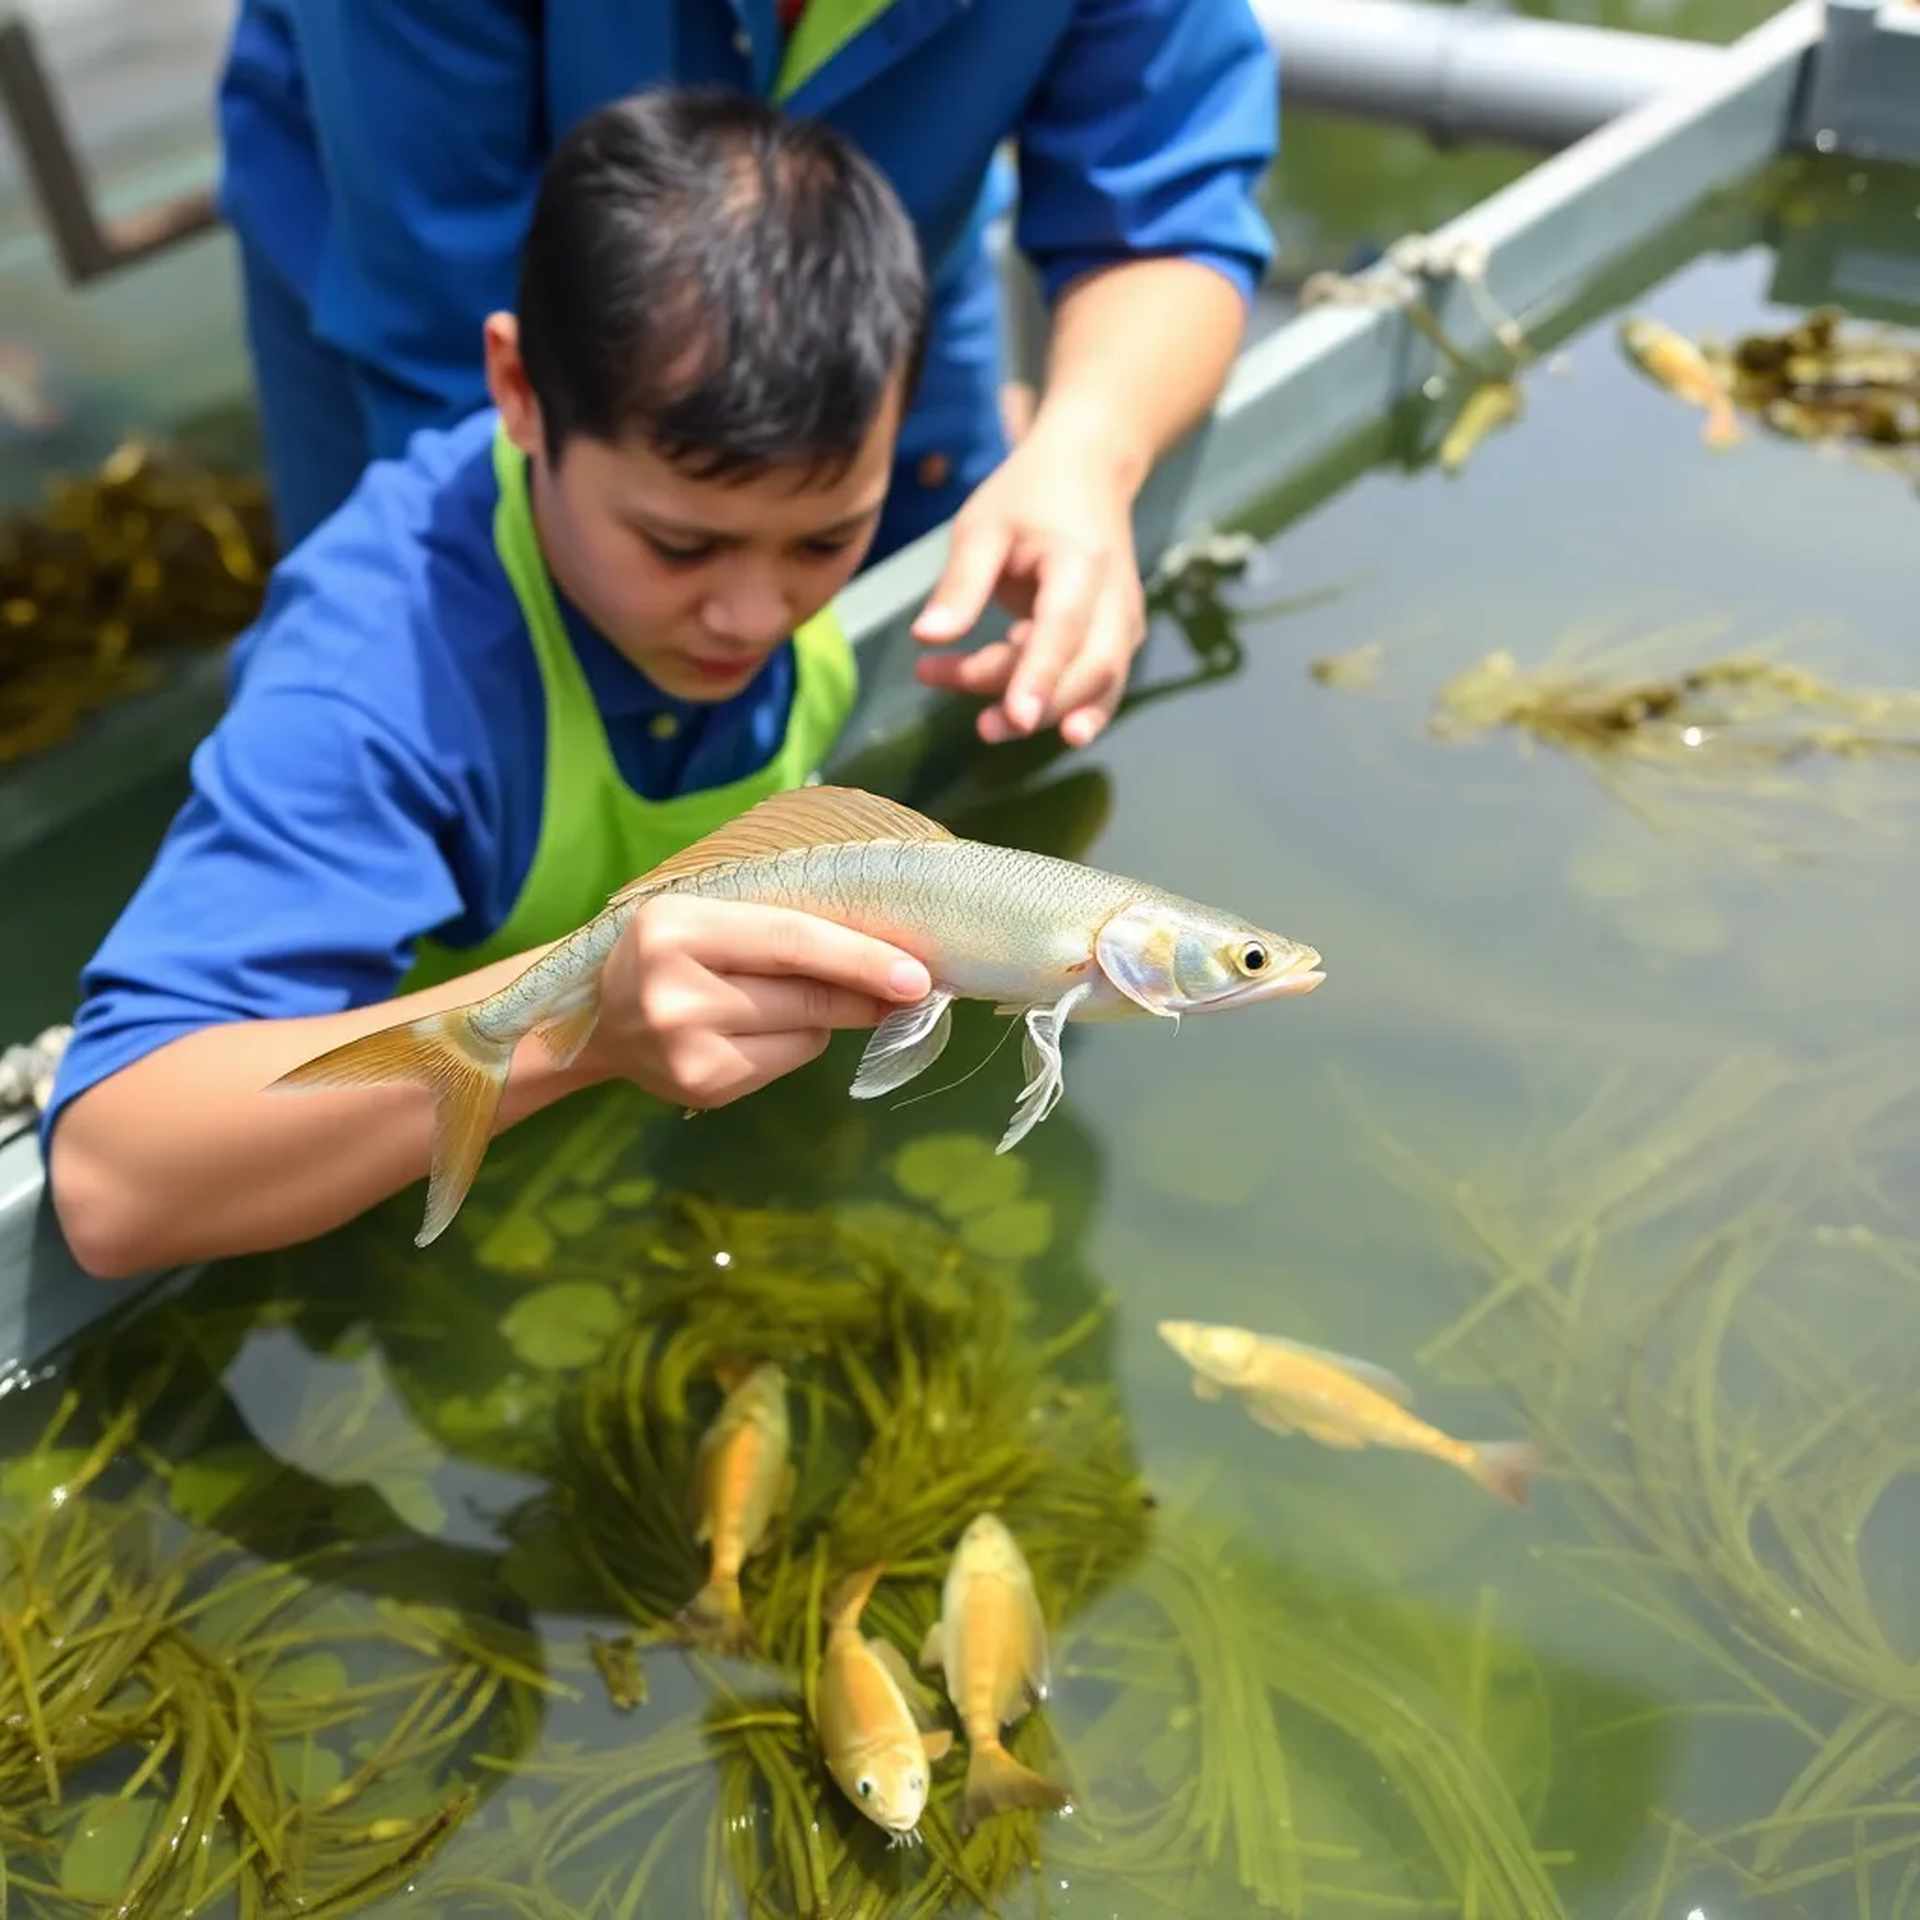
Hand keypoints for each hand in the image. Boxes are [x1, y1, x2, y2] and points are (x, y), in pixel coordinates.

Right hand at [585, 896, 931, 1109]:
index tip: (919, 975)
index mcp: (675, 928)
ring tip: (796, 995)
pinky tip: (763, 1027)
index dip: (862, 958)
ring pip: (806, 1035)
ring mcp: (686, 1050)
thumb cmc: (669, 949)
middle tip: (911, 986)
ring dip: (827, 1017)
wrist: (595, 1015)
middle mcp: (673, 992)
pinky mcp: (702, 1088)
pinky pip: (786, 1063)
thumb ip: (779, 923)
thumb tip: (886, 953)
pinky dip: (797, 1042)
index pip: (791, 942)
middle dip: (868, 993)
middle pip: (807, 997)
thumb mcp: (706, 913)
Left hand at [911, 409, 1147, 749]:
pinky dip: (1056, 704)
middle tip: (982, 728)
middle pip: (1090, 671)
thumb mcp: (983, 528)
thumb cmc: (1029, 497)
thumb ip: (960, 584)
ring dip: (1046, 714)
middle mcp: (1114, 600)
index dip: (1039, 676)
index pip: (1063, 628)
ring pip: (1098, 688)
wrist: (1088, 472)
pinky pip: (1095, 688)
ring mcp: (1123, 624)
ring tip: (987, 726)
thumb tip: (926, 638)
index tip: (1016, 718)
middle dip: (1039, 707)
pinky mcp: (1118, 643)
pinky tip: (1010, 702)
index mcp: (1080, 563)